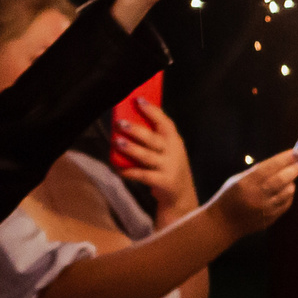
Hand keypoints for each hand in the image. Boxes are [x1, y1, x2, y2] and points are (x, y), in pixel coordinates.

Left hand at [114, 99, 198, 221]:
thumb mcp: (168, 151)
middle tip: (120, 123)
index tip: (138, 100)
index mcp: (175, 141)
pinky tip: (119, 169)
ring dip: (132, 149)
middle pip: (154, 139)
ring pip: (148, 156)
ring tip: (117, 142)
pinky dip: (130, 172)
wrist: (181, 197)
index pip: (165, 123)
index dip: (152, 111)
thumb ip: (154, 138)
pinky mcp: (163, 182)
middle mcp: (174, 153)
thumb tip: (128, 120)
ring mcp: (169, 168)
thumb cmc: (168, 168)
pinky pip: (144, 176)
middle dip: (137, 130)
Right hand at [208, 150, 297, 237]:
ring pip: (288, 192)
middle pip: (282, 180)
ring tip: (288, 178)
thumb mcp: (237, 180)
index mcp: (246, 183)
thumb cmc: (229, 196)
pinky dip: (288, 195)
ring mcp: (265, 209)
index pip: (270, 167)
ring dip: (291, 182)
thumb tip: (281, 161)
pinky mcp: (271, 218)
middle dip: (293, 169)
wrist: (223, 223)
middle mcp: (257, 196)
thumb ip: (257, 172)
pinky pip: (286, 204)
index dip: (285, 159)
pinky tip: (285, 190)